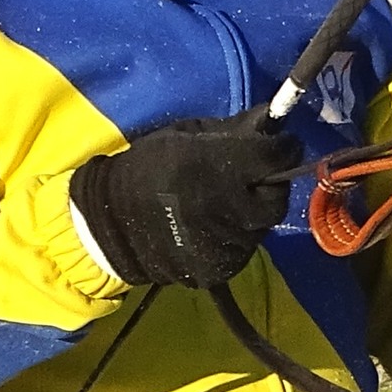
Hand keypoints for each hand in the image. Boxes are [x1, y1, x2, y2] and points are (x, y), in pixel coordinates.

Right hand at [70, 108, 301, 289]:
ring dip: (253, 211)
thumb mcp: (184, 136)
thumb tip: (269, 123)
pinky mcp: (222, 268)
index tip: (279, 143)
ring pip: (262, 225)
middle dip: (271, 183)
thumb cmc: (144, 171)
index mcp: (218, 168)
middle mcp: (230, 208)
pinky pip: (244, 247)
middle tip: (253, 176)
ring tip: (227, 202)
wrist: (108, 226)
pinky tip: (215, 225)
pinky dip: (237, 234)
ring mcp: (228, 244)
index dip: (282, 147)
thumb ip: (231, 131)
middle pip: (277, 197)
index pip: (276, 156)